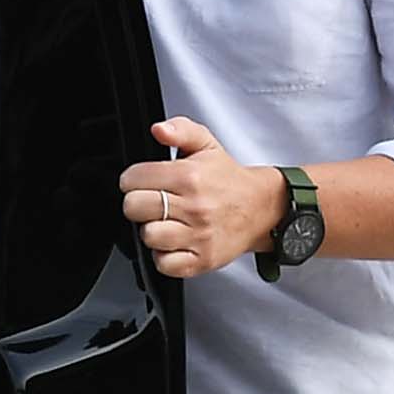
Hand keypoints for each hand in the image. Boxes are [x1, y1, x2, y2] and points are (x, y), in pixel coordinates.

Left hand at [117, 119, 283, 278]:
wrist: (261, 209)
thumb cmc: (228, 180)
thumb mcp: (206, 144)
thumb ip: (180, 129)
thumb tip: (159, 130)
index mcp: (190, 176)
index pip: (134, 179)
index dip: (132, 179)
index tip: (141, 182)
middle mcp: (195, 207)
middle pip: (135, 208)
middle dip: (137, 204)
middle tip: (151, 202)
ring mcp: (199, 236)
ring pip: (148, 236)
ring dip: (151, 230)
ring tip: (164, 223)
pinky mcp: (202, 260)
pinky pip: (165, 264)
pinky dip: (164, 256)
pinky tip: (173, 243)